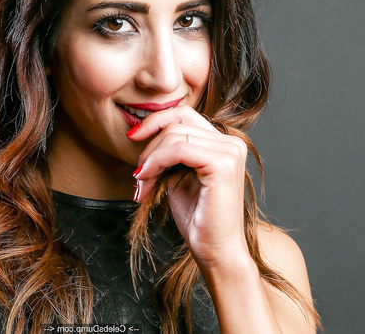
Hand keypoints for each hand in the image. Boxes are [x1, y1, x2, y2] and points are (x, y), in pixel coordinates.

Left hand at [128, 105, 250, 267]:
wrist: (215, 250)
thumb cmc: (197, 217)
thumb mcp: (177, 175)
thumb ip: (168, 152)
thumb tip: (140, 132)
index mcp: (223, 142)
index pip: (184, 114)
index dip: (156, 121)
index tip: (133, 137)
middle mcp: (231, 142)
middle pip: (176, 123)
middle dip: (149, 148)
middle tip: (138, 176)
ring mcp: (230, 151)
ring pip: (174, 135)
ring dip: (150, 159)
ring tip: (143, 183)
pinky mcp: (223, 163)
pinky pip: (178, 149)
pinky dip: (156, 162)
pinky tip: (147, 179)